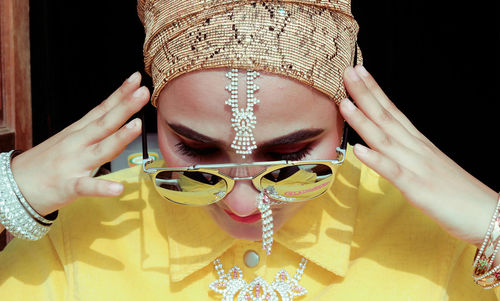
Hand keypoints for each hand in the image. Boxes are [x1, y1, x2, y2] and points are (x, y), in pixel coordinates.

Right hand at [10, 72, 149, 215]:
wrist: (13, 185)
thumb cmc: (45, 163)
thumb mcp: (69, 139)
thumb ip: (94, 129)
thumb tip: (117, 115)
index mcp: (78, 132)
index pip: (102, 109)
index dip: (120, 94)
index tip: (136, 80)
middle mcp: (77, 144)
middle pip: (105, 123)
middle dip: (125, 107)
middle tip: (143, 92)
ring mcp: (73, 164)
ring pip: (101, 150)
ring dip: (120, 137)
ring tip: (137, 125)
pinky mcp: (68, 186)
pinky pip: (87, 187)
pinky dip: (103, 188)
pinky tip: (118, 188)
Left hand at [340, 65, 497, 246]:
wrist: (489, 215)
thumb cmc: (458, 194)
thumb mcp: (428, 168)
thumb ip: (406, 155)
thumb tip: (384, 145)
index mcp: (418, 144)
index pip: (392, 111)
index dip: (374, 92)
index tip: (358, 72)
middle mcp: (416, 150)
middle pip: (386, 117)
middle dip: (365, 95)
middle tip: (347, 72)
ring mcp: (417, 167)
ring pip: (385, 139)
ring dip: (363, 121)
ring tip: (345, 103)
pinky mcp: (418, 189)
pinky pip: (393, 172)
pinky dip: (375, 160)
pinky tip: (358, 150)